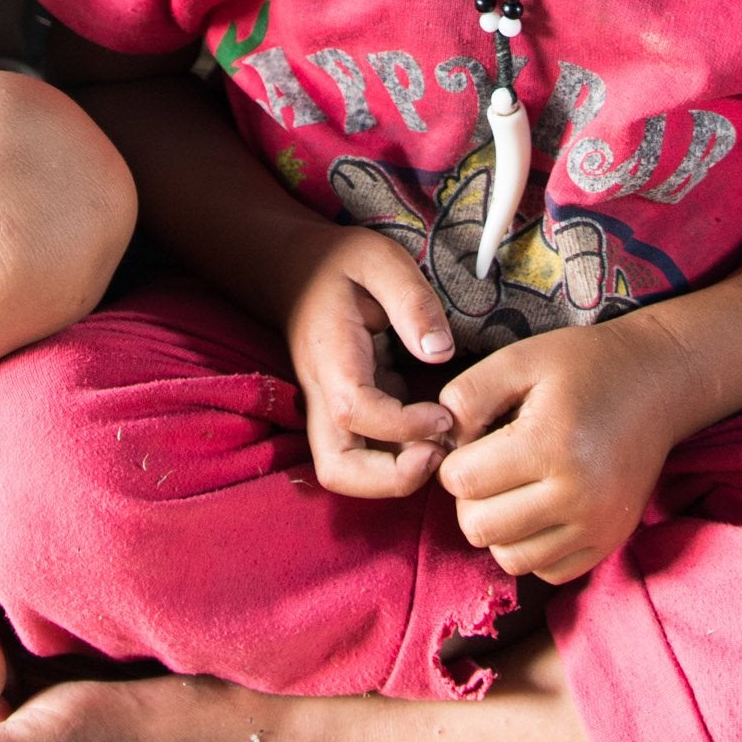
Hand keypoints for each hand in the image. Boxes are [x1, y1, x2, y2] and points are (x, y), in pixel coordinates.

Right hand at [284, 230, 461, 497]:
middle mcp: (323, 395)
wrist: (296, 271)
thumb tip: (440, 352)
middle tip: (439, 454)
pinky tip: (434, 431)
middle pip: (338, 469)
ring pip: (347, 473)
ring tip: (441, 445)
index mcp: (329, 356)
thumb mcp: (379, 261)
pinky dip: (399, 460)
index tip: (445, 413)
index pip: (355, 411)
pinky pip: (366, 457)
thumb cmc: (340, 265)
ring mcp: (331, 410)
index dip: (403, 425)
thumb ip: (411, 301)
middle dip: (390, 480)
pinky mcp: (348, 415)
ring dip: (395, 478)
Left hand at [436, 318, 698, 583]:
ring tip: (514, 487)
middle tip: (490, 465)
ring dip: (499, 527)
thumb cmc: (581, 366)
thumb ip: (466, 395)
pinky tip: (538, 508)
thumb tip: (441, 442)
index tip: (476, 438)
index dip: (455, 459)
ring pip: (510, 558)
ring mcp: (598, 526)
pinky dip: (532, 547)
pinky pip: (547, 571)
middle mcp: (577, 496)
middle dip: (471, 497)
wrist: (656, 382)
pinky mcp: (610, 542)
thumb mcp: (518, 360)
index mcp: (550, 445)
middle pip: (479, 528)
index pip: (462, 481)